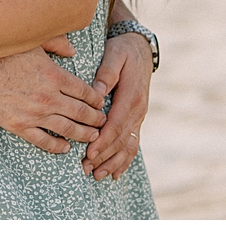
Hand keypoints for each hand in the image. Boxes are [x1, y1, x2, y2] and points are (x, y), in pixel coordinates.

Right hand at [0, 48, 106, 153]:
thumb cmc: (1, 51)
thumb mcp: (32, 40)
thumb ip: (56, 43)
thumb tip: (74, 50)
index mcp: (54, 75)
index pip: (85, 91)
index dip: (97, 98)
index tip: (102, 102)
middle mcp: (48, 97)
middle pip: (81, 112)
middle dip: (96, 119)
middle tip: (104, 122)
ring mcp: (34, 114)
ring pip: (67, 129)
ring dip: (83, 134)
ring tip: (92, 137)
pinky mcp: (18, 126)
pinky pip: (43, 141)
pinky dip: (57, 146)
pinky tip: (65, 147)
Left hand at [81, 32, 151, 179]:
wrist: (140, 49)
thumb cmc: (123, 51)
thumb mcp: (115, 54)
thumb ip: (106, 72)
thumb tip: (96, 92)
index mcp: (131, 96)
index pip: (116, 124)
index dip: (103, 141)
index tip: (89, 153)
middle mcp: (137, 110)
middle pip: (120, 139)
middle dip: (103, 156)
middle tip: (85, 168)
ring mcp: (139, 116)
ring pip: (128, 146)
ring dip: (112, 162)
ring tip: (96, 175)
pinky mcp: (136, 119)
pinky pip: (132, 143)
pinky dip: (124, 160)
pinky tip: (114, 174)